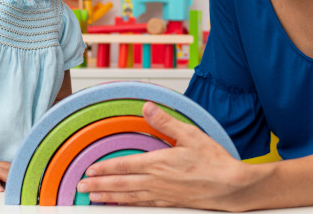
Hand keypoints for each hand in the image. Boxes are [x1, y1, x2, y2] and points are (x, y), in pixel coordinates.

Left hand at [76, 102, 254, 209]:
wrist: (231, 187)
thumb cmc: (214, 162)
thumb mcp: (190, 135)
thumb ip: (166, 122)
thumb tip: (148, 107)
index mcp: (159, 163)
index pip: (124, 165)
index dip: (104, 168)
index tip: (90, 170)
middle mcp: (156, 182)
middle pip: (121, 184)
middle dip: (99, 186)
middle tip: (81, 188)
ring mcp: (162, 195)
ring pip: (129, 197)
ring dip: (109, 197)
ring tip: (94, 198)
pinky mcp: (170, 204)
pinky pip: (143, 206)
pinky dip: (128, 205)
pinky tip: (123, 205)